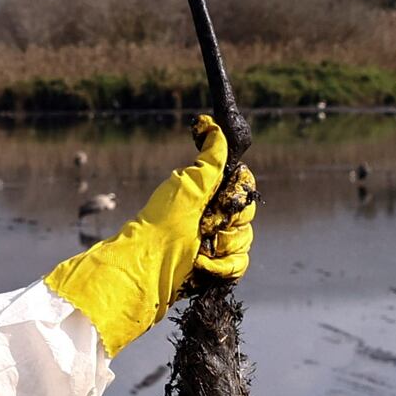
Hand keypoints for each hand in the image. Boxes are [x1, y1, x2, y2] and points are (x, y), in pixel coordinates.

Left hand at [42, 117, 249, 353]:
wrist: (149, 263)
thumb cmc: (162, 220)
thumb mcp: (186, 184)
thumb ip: (209, 159)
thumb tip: (214, 124)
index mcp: (207, 194)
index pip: (242, 184)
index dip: (237, 189)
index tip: (222, 195)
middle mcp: (213, 217)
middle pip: (247, 211)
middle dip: (228, 219)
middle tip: (206, 224)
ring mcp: (216, 244)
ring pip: (245, 239)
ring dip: (226, 244)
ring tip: (202, 248)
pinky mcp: (217, 270)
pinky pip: (239, 264)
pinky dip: (223, 266)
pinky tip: (203, 265)